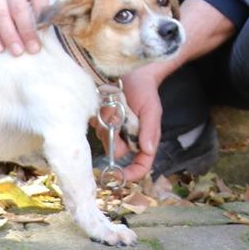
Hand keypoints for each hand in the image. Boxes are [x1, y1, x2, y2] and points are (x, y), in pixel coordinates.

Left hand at [92, 64, 167, 182]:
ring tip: (116, 104)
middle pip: (117, 151)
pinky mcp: (102, 121)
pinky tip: (108, 102)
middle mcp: (128, 138)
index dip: (131, 174)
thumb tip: (147, 150)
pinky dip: (101, 115)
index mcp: (144, 140)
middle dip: (116, 138)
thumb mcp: (152, 110)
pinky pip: (97, 125)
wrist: (132, 73)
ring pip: (105, 137)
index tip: (119, 176)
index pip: (141, 165)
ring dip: (109, 122)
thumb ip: (150, 130)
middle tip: (119, 117)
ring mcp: (114, 130)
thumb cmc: (145, 92)